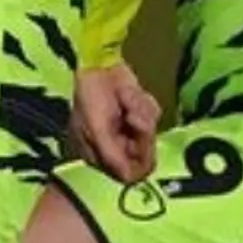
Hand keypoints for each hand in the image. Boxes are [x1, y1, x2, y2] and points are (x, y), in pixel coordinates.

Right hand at [69, 63, 160, 183]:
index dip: (141, 161)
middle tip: (132, 115)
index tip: (145, 143)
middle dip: (142, 132)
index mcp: (102, 155)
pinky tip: (126, 92)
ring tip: (124, 97)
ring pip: (151, 132)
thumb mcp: (96, 129)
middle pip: (146, 153)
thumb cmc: (89, 97)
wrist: (93, 63)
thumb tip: (128, 179)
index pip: (130, 173)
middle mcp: (118, 146)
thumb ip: (113, 155)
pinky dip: (143, 101)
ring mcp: (129, 129)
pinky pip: (153, 114)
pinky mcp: (139, 111)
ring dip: (139, 112)